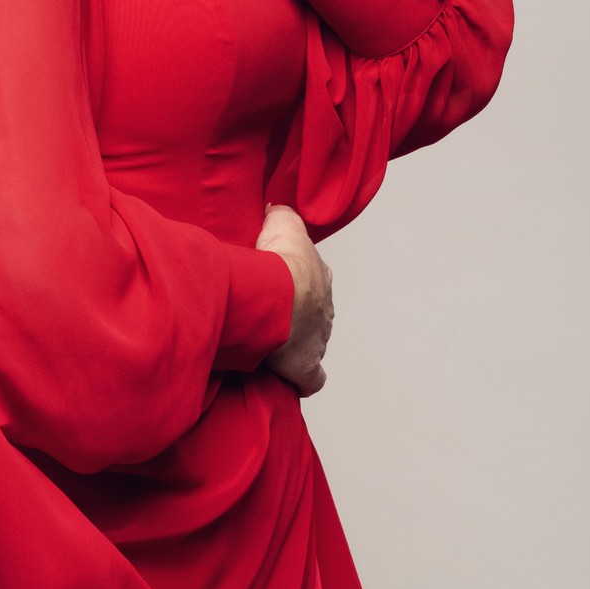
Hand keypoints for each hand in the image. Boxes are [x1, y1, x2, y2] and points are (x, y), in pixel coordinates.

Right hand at [255, 203, 332, 397]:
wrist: (277, 296)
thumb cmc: (278, 264)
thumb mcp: (282, 224)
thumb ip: (282, 214)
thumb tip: (276, 209)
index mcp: (319, 278)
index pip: (310, 279)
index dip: (292, 281)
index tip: (272, 285)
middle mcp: (324, 310)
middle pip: (311, 313)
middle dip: (293, 315)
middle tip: (265, 315)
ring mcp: (318, 340)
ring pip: (309, 343)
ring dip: (292, 344)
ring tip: (266, 344)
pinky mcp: (306, 367)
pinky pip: (310, 379)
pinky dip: (302, 379)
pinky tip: (286, 377)